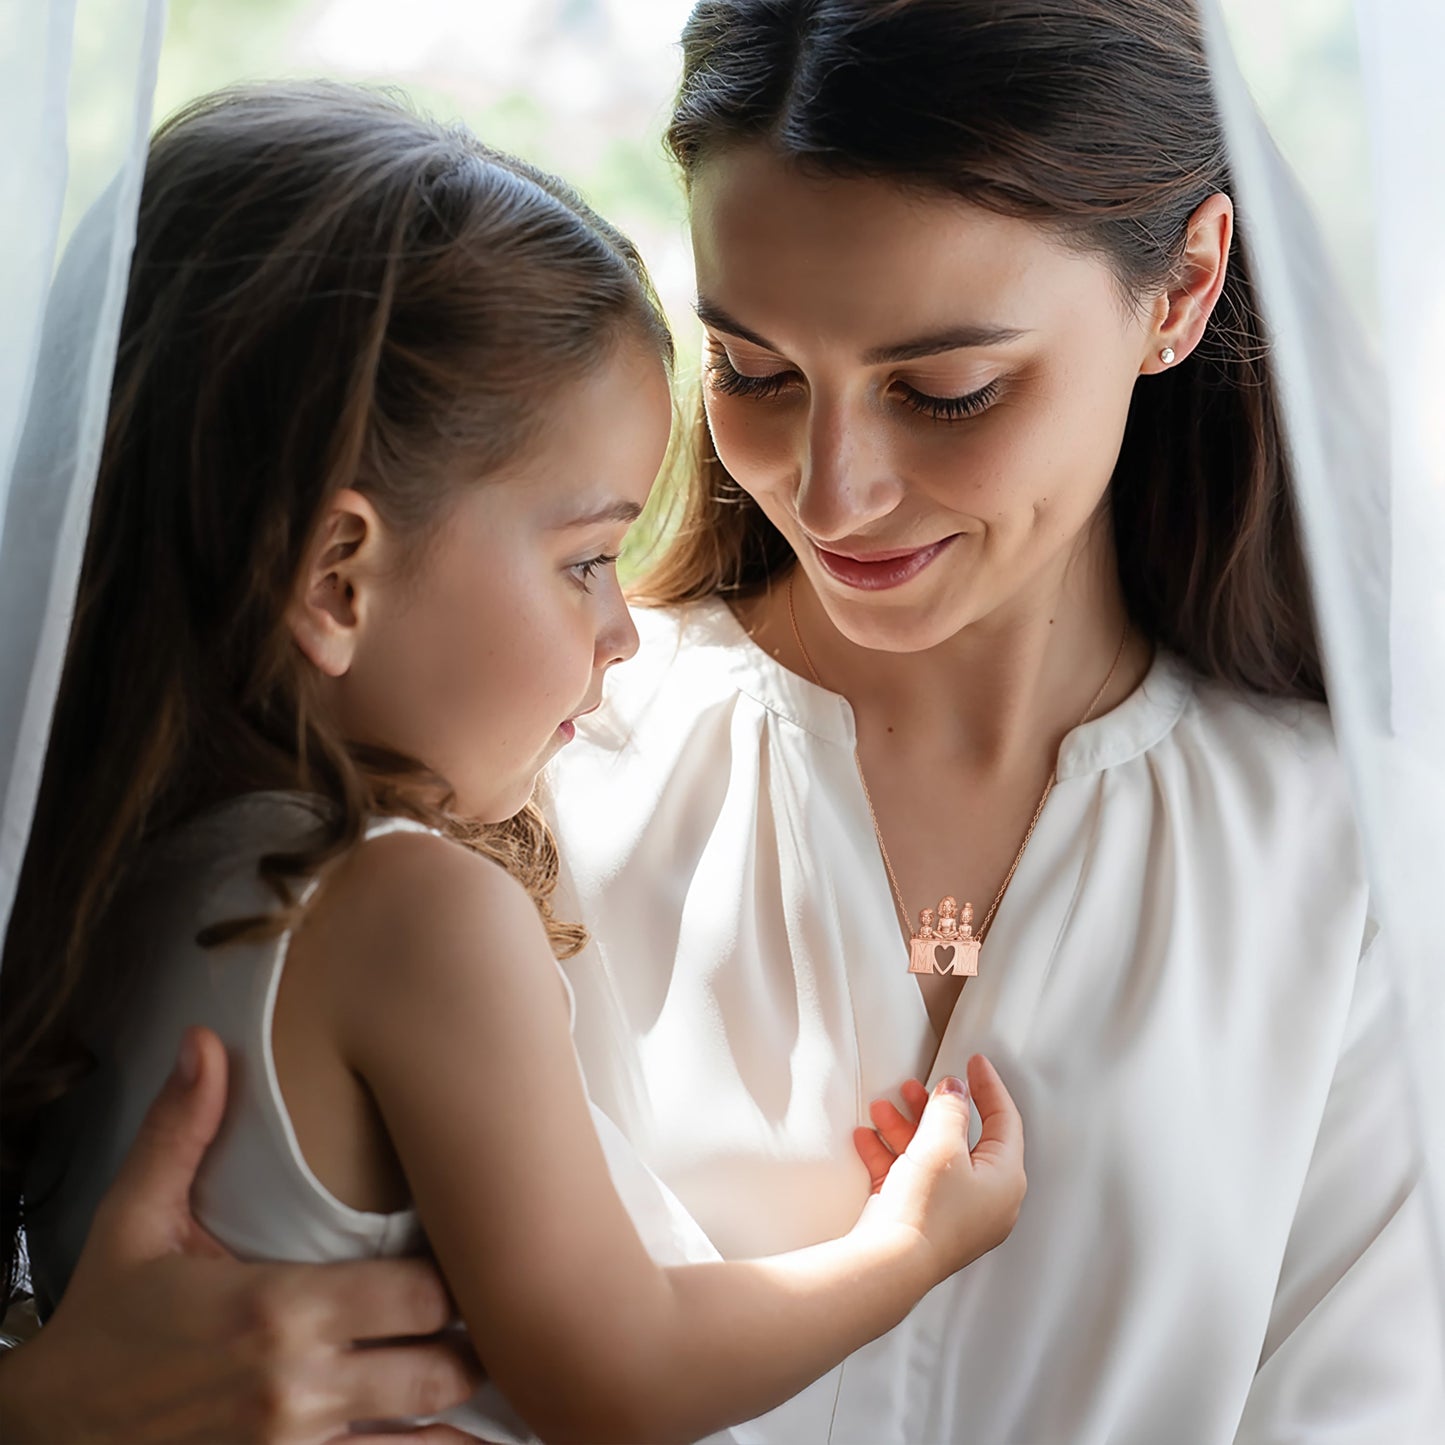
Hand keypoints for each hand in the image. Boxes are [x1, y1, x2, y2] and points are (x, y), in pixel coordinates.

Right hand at [0, 1027, 478, 1443]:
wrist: (51, 1434)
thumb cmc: (108, 1322)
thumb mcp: (134, 1222)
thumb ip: (180, 1131)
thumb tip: (205, 1041)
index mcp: (277, 1308)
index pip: (422, 1290)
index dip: (456, 1271)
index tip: (464, 1247)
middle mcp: (297, 1387)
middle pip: (443, 1365)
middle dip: (469, 1339)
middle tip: (479, 1308)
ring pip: (428, 1432)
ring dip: (454, 1400)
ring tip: (470, 1362)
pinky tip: (446, 1433)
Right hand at [852, 1054, 1025, 1284]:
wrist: (891, 1264)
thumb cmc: (927, 1210)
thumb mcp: (942, 1144)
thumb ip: (951, 1108)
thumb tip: (955, 1090)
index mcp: (1005, 1180)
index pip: (1004, 1121)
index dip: (988, 1086)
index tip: (974, 1062)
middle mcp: (985, 1199)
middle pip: (962, 1138)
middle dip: (932, 1109)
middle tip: (916, 1088)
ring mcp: (954, 1213)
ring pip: (932, 1157)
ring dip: (906, 1128)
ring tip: (883, 1107)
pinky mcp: (923, 1221)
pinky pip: (910, 1178)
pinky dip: (890, 1156)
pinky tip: (868, 1138)